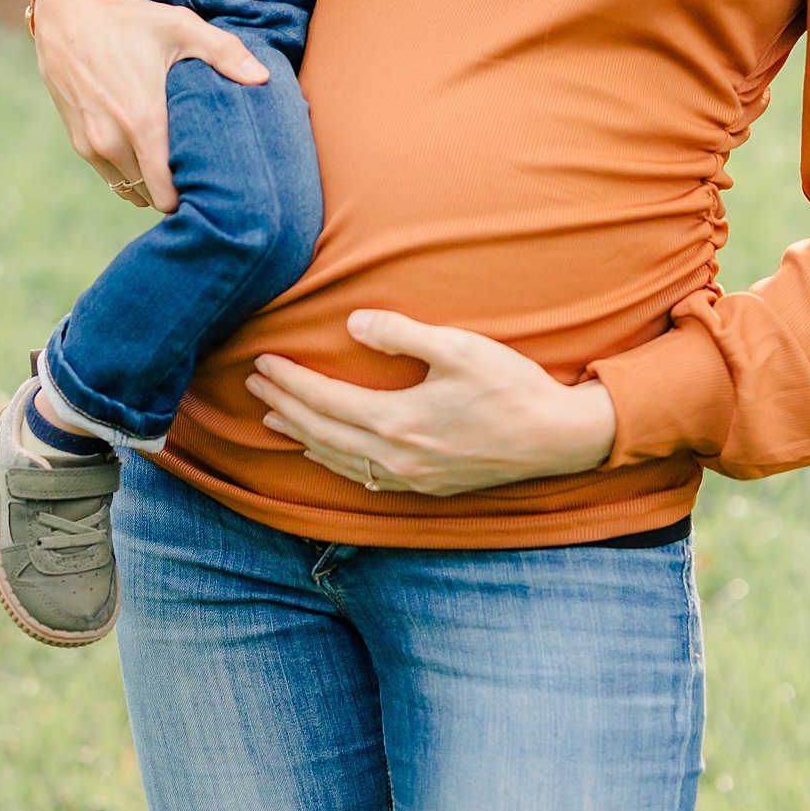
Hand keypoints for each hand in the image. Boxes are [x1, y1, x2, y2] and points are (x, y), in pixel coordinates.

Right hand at [30, 0, 268, 210]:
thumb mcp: (180, 27)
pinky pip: (110, 177)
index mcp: (142, 121)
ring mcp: (92, 144)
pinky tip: (149, 156)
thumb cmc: (128, 20)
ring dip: (151, 185)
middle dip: (175, 192)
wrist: (66, 14)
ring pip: (129, 189)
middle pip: (151, 196)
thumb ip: (225, 53)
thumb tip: (264, 78)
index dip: (190, 196)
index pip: (167, 192)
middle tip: (201, 177)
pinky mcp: (78, 141)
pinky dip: (129, 174)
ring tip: (177, 168)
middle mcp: (113, 141)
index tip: (211, 187)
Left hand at [247, 311, 618, 497]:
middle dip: (285, 406)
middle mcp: (397, 458)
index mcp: (398, 422)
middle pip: (322, 433)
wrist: (556, 438)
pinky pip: (364, 478)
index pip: (326, 400)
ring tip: (275, 419)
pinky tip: (328, 453)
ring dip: (303, 437)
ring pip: (340, 460)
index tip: (262, 362)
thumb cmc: (510, 386)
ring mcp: (412, 478)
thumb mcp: (457, 347)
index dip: (290, 381)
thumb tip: (353, 324)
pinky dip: (335, 462)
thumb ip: (402, 334)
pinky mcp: (427, 486)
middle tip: (253, 385)